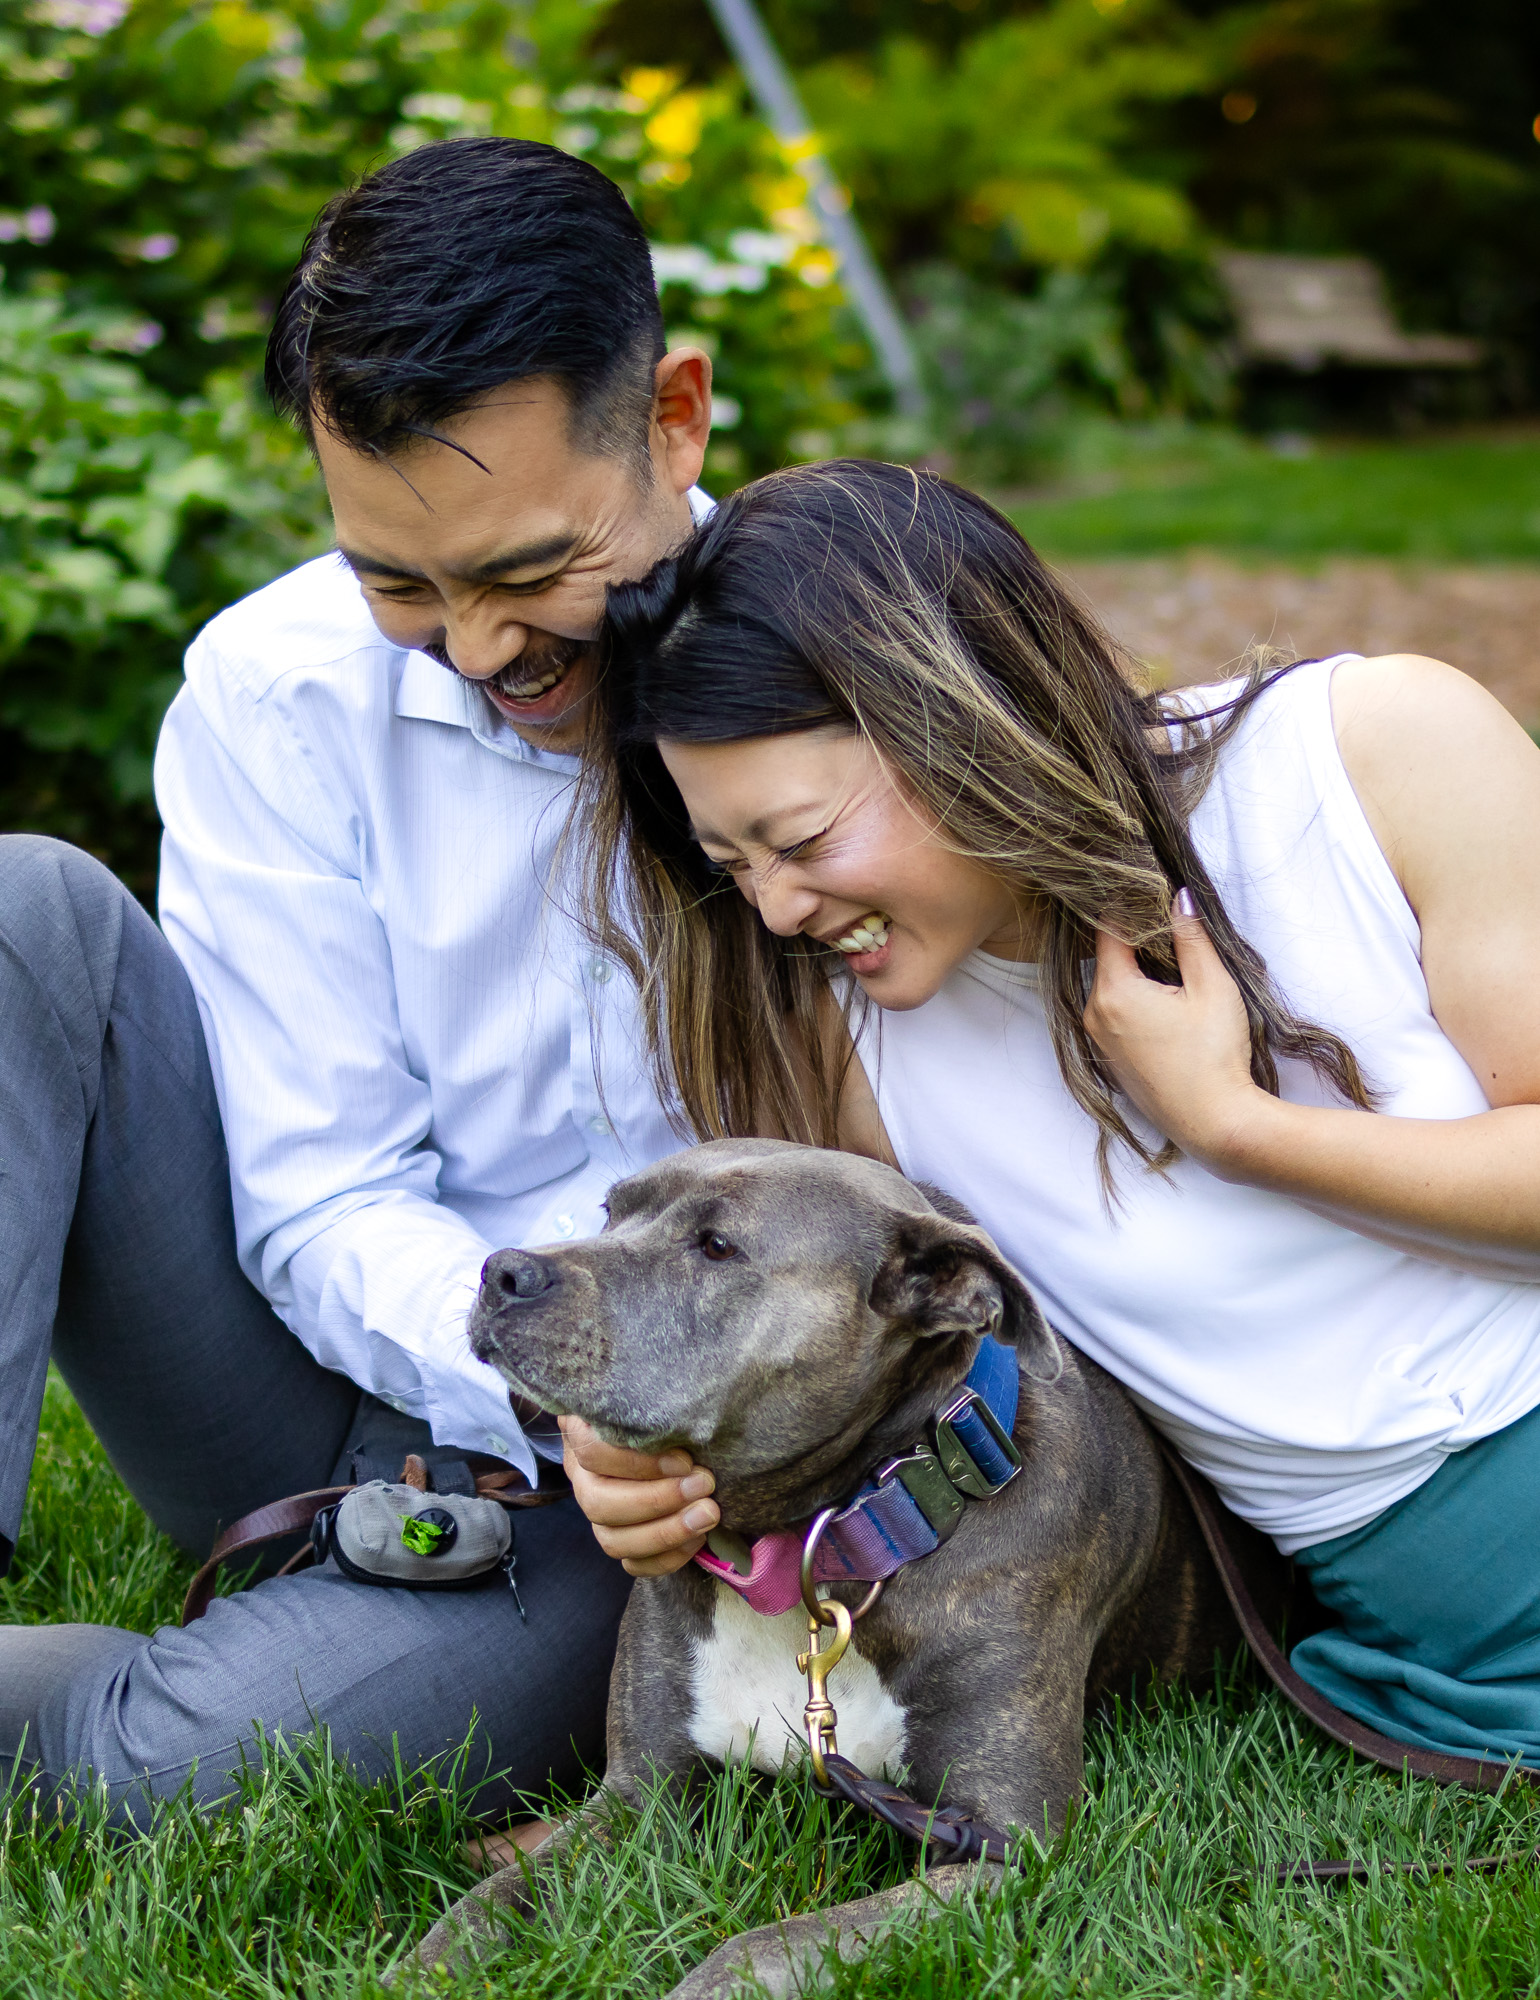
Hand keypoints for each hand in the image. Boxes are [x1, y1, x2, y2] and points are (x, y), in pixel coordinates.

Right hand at [560, 1414, 719, 1576]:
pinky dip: (665, 1558)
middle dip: (657, 1501)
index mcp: (582, 1434)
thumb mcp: (654, 1395)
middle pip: (599, 1503)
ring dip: (665, 1532)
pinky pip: (632, 1564)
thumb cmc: (660, 1404)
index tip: (685, 1460)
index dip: (639, 1463)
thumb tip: (686, 1417)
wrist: (665, 1426)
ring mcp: (598, 1513)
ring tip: (708, 1514)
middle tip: (705, 1486)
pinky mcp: (620, 1539)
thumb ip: (660, 1404)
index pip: (592, 1452)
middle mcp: (583, 1477)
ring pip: (612, 1540)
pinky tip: (697, 1539)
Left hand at [1084, 895, 1266, 1170]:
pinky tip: (1167, 1005)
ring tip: (1175, 969)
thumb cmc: (1214, 1055)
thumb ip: (1191, 937)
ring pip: (1111, 987)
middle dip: (1137, 942)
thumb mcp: (1211, 986)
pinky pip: (1114, 1015)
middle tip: (1172, 931)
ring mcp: (1099, 1040)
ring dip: (1137, 973)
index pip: (1109, 930)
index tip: (1154, 894)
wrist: (1214, 1122)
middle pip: (1108, 959)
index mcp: (1112, 991)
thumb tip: (1179, 897)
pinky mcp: (1112, 1060)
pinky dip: (1134, 1001)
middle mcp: (1095, 1014)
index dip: (1133, 908)